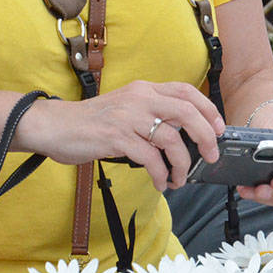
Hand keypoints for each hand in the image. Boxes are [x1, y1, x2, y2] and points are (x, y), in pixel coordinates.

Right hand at [18, 80, 225, 191]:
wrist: (54, 125)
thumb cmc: (91, 122)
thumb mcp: (126, 108)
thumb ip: (152, 113)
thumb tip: (183, 134)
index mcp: (144, 89)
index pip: (186, 91)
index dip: (208, 109)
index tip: (219, 128)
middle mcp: (139, 99)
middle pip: (187, 113)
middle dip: (206, 136)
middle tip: (211, 155)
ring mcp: (128, 118)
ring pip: (171, 140)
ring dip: (182, 165)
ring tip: (179, 179)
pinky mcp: (117, 138)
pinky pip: (151, 159)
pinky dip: (161, 174)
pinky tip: (161, 183)